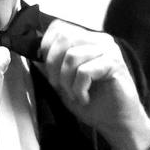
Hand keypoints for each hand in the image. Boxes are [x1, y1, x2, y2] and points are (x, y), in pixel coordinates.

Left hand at [38, 20, 149, 149]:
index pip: (59, 27)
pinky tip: (84, 98)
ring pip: (72, 56)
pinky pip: (85, 71)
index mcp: (88, 40)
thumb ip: (51, 67)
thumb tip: (32, 55)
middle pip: (64, 39)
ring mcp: (109, 50)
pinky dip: (79, 89)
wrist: (117, 122)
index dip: (46, 47)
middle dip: (53, 66)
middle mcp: (100, 40)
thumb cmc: (93, 103)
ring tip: (74, 95)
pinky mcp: (115, 64)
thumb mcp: (64, 83)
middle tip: (60, 87)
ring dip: (66, 81)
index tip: (48, 71)